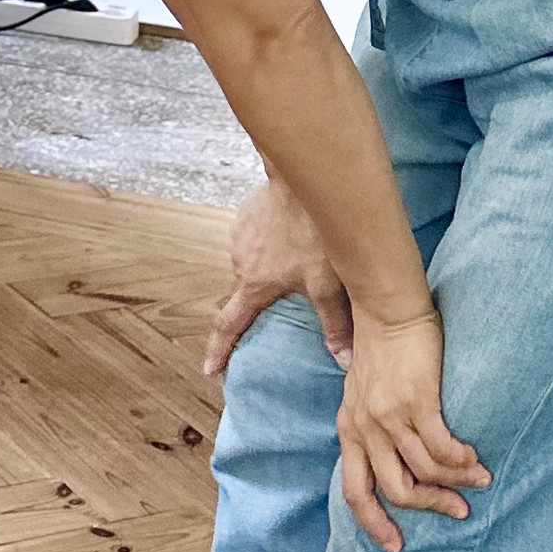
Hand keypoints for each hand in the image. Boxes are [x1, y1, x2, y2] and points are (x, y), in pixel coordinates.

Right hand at [205, 178, 353, 377]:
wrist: (300, 182)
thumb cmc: (313, 233)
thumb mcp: (327, 284)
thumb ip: (334, 324)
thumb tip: (343, 362)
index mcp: (253, 285)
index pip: (229, 325)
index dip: (219, 350)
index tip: (210, 369)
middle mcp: (238, 264)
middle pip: (246, 291)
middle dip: (259, 298)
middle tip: (281, 296)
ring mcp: (238, 238)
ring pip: (251, 265)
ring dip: (266, 268)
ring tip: (294, 260)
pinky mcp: (244, 217)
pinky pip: (253, 241)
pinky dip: (267, 245)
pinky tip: (288, 237)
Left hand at [338, 306, 488, 551]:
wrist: (387, 310)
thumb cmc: (380, 350)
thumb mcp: (360, 392)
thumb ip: (370, 425)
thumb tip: (391, 460)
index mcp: (350, 429)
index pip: (355, 491)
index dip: (374, 524)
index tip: (396, 547)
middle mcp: (365, 427)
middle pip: (396, 491)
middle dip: (431, 507)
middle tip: (459, 511)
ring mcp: (389, 415)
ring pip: (425, 472)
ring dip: (457, 483)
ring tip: (479, 479)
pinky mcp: (416, 401)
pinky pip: (443, 448)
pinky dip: (462, 460)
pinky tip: (474, 457)